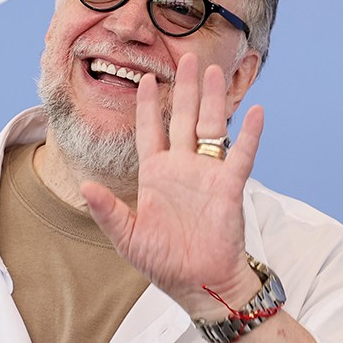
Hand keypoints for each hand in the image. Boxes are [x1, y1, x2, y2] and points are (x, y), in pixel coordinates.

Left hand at [81, 52, 264, 317]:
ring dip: (212, 100)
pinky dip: (249, 135)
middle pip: (182, 118)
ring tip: (214, 71)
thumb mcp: (128, 238)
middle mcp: (181, 168)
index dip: (146, 106)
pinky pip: (241, 156)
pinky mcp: (229, 188)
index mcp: (155, 175)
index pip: (149, 131)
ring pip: (210, 127)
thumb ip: (108, 211)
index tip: (143, 79)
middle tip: (187, 58)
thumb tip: (86, 186)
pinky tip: (256, 111)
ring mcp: (207, 175)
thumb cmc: (164, 263)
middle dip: (184, 88)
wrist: (199, 284)